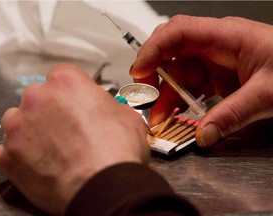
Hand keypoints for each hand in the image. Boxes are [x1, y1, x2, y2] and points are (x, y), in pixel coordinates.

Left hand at [0, 63, 148, 214]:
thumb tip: (102, 111)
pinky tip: (41, 164)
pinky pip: (9, 149)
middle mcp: (37, 97)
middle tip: (67, 129)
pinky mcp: (8, 156)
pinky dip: (22, 155)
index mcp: (66, 81)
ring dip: (31, 129)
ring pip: (18, 120)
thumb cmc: (118, 149)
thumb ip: (105, 105)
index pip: (62, 76)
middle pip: (38, 97)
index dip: (71, 92)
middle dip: (51, 109)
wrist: (105, 186)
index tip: (76, 104)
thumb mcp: (126, 115)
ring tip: (52, 147)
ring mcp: (18, 127)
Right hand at [130, 15, 272, 147]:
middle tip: (145, 96)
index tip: (139, 71)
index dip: (154, 49)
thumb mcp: (269, 93)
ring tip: (159, 117)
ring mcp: (215, 62)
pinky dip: (180, 100)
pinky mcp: (217, 77)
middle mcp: (216, 46)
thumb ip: (233, 114)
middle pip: (172, 53)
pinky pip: (191, 86)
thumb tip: (204, 135)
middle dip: (154, 74)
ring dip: (166, 95)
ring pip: (179, 73)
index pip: (179, 33)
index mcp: (226, 36)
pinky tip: (176, 113)